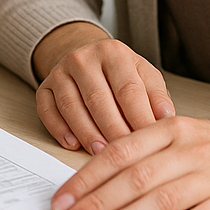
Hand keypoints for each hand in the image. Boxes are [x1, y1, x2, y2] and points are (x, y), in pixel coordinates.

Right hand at [34, 23, 174, 153]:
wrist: (86, 60)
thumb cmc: (121, 75)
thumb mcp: (144, 76)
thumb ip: (156, 96)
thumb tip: (166, 117)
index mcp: (113, 53)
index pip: (128, 89)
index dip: (140, 118)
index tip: (150, 142)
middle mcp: (83, 58)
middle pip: (98, 99)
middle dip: (113, 130)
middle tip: (126, 156)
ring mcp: (60, 72)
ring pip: (72, 106)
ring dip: (87, 133)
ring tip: (102, 154)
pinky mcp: (44, 87)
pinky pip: (47, 110)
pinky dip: (59, 129)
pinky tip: (72, 144)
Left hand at [51, 114, 209, 209]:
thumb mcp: (174, 134)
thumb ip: (139, 151)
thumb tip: (91, 180)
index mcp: (168, 129)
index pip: (118, 154)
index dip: (86, 178)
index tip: (62, 199)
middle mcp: (187, 150)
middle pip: (135, 178)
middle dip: (97, 202)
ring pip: (162, 198)